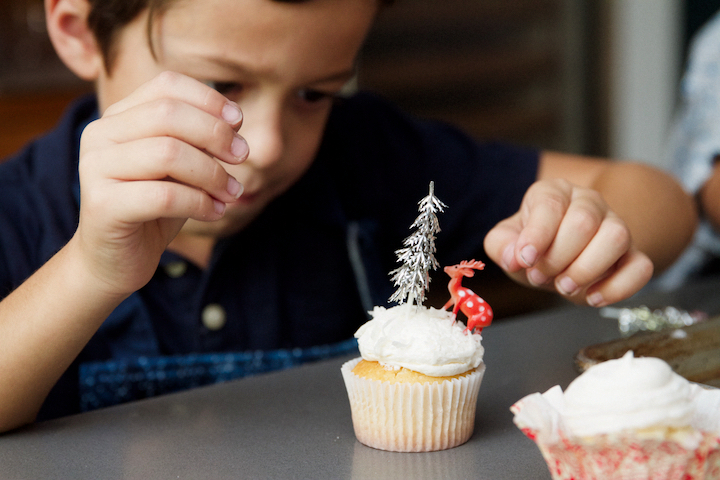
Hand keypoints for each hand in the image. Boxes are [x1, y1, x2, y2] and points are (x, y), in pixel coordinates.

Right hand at [70, 71, 248, 296]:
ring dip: (212, 174)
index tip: (238, 122)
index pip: (166, 85)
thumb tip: (235, 118)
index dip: (208, 99)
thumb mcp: (181, 167)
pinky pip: (164, 196)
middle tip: (243, 157)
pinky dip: (200, 203)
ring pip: (168, 153)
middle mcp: (100, 134)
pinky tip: (216, 212)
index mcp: (119, 117)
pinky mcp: (102, 204)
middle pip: (169, 114)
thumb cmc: (154, 208)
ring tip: (233, 192)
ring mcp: (95, 167)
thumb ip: (199, 139)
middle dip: (215, 134)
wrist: (116, 260)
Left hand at [484, 179, 653, 306]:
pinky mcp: (633, 254)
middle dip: (557, 257)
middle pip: (583, 221)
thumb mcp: (506, 242)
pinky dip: (618, 288)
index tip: (525, 259)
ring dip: (585, 270)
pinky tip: (593, 297)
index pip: (550, 204)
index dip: (537, 234)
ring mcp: (615, 226)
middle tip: (539, 276)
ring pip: (616, 238)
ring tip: (563, 285)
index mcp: (554, 193)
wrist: (556, 258)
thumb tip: (514, 257)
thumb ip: (501, 245)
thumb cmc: (533, 246)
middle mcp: (589, 203)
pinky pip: (640, 267)